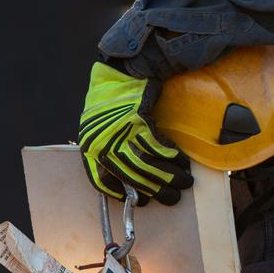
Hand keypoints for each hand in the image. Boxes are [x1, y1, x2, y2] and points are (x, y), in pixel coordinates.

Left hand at [78, 62, 192, 205]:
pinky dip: (171, 156)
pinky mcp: (136, 120)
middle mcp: (101, 142)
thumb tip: (128, 174)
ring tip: (184, 182)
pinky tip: (181, 162)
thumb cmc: (111, 101)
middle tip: (172, 198)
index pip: (99, 181)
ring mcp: (118, 132)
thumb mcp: (99, 129)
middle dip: (155, 190)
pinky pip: (157, 146)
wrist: (120, 71)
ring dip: (169, 176)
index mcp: (88, 147)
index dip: (119, 194)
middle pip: (130, 176)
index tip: (138, 201)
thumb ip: (108, 151)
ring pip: (147, 164)